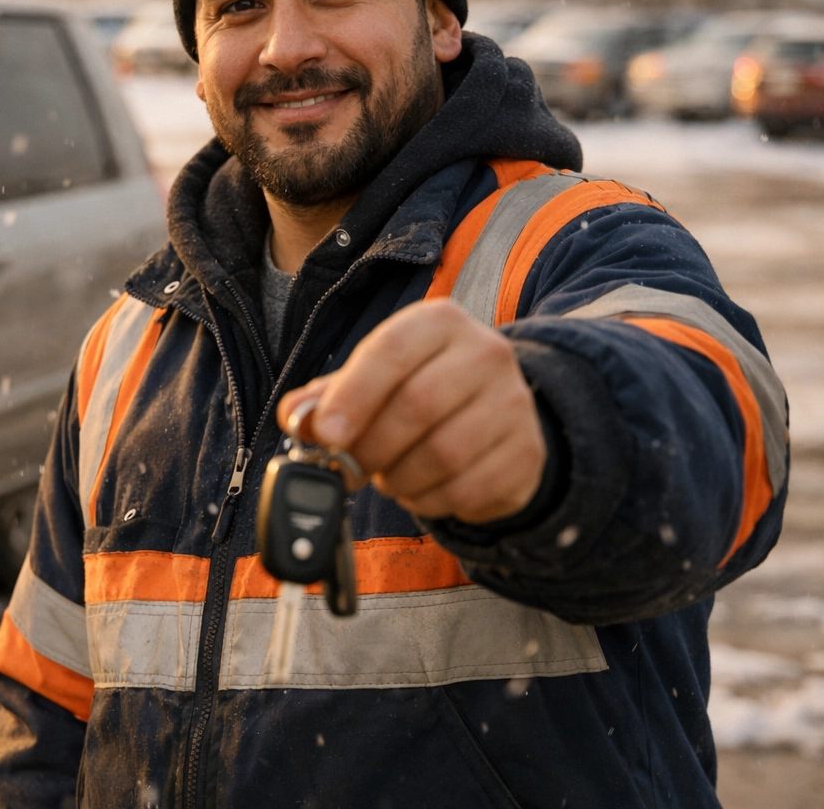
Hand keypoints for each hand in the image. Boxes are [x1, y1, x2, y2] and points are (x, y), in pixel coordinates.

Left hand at [277, 300, 546, 524]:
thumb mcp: (372, 381)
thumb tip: (295, 417)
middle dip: (370, 447)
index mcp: (439, 323)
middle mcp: (485, 353)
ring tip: (388, 477)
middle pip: (416, 405)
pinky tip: (421, 489)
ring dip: (399, 479)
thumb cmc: (420, 390)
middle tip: (348, 469)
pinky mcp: (527, 453)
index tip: (326, 435)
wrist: (497, 415)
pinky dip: (429, 501)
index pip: (391, 350)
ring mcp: (514, 403)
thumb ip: (327, 397)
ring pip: (442, 453)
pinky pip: (467, 489)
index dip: (353, 395)